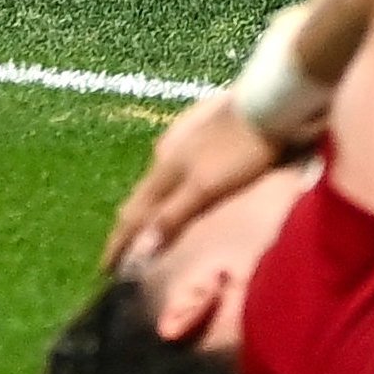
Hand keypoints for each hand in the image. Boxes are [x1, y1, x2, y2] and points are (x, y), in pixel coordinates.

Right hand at [103, 91, 281, 274]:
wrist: (268, 103)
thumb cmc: (240, 150)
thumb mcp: (206, 187)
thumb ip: (173, 216)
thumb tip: (138, 249)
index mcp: (164, 172)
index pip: (134, 216)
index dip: (120, 244)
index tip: (105, 270)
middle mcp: (164, 156)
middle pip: (139, 198)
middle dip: (127, 227)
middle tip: (117, 252)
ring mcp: (180, 141)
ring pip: (153, 181)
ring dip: (144, 206)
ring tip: (140, 224)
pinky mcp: (197, 132)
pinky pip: (169, 168)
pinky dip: (163, 188)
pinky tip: (170, 184)